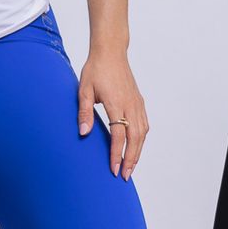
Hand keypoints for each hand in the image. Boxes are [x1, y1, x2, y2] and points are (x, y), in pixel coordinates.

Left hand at [77, 46, 148, 178]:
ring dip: (138, 152)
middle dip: (131, 159)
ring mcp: (137, 103)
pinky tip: (136, 147)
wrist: (111, 52)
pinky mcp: (139, 101)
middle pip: (135, 138)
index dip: (116, 154)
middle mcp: (130, 105)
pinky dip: (141, 139)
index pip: (118, 135)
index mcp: (116, 103)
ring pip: (142, 133)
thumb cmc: (95, 69)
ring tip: (131, 167)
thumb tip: (83, 132)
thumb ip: (84, 112)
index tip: (114, 169)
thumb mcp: (84, 89)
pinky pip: (144, 124)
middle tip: (125, 176)